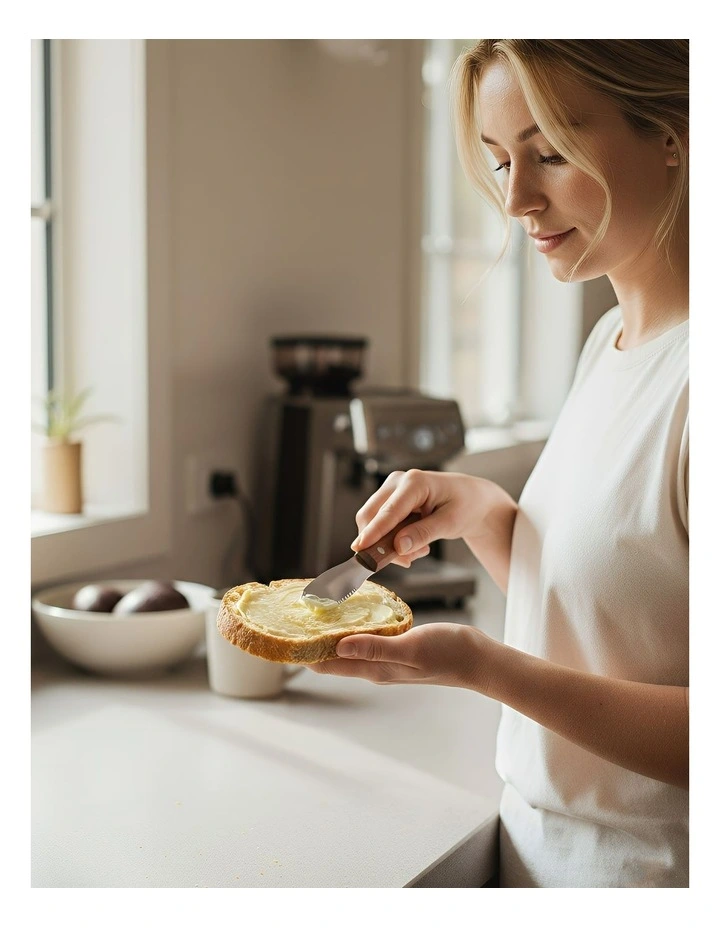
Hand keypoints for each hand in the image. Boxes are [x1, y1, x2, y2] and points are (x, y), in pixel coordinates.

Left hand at [306, 623, 493, 691]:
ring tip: (311, 613)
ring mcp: (386, 658)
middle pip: (330, 657)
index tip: (284, 633)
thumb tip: (338, 647)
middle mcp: (375, 667)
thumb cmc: (449, 653)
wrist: (478, 659)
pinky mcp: (397, 647)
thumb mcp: (411, 647)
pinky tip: (349, 613)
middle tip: (290, 617)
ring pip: (346, 647)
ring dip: (328, 634)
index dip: (302, 652)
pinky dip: (351, 627)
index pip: (326, 665)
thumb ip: (376, 647)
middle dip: (309, 641)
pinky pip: (365, 638)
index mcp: (375, 669)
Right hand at [352, 469, 491, 567]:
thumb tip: (399, 547)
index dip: (373, 532)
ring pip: (373, 521)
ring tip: (419, 550)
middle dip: (381, 543)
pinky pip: (381, 523)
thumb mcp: (450, 523)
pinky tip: (414, 543)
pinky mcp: (391, 499)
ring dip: (390, 543)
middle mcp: (398, 481)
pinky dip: (392, 539)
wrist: (473, 499)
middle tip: (407, 561)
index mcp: (415, 482)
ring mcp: (392, 489)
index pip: (388, 511)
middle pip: (371, 515)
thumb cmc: (466, 505)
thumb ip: (423, 533)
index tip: (361, 549)